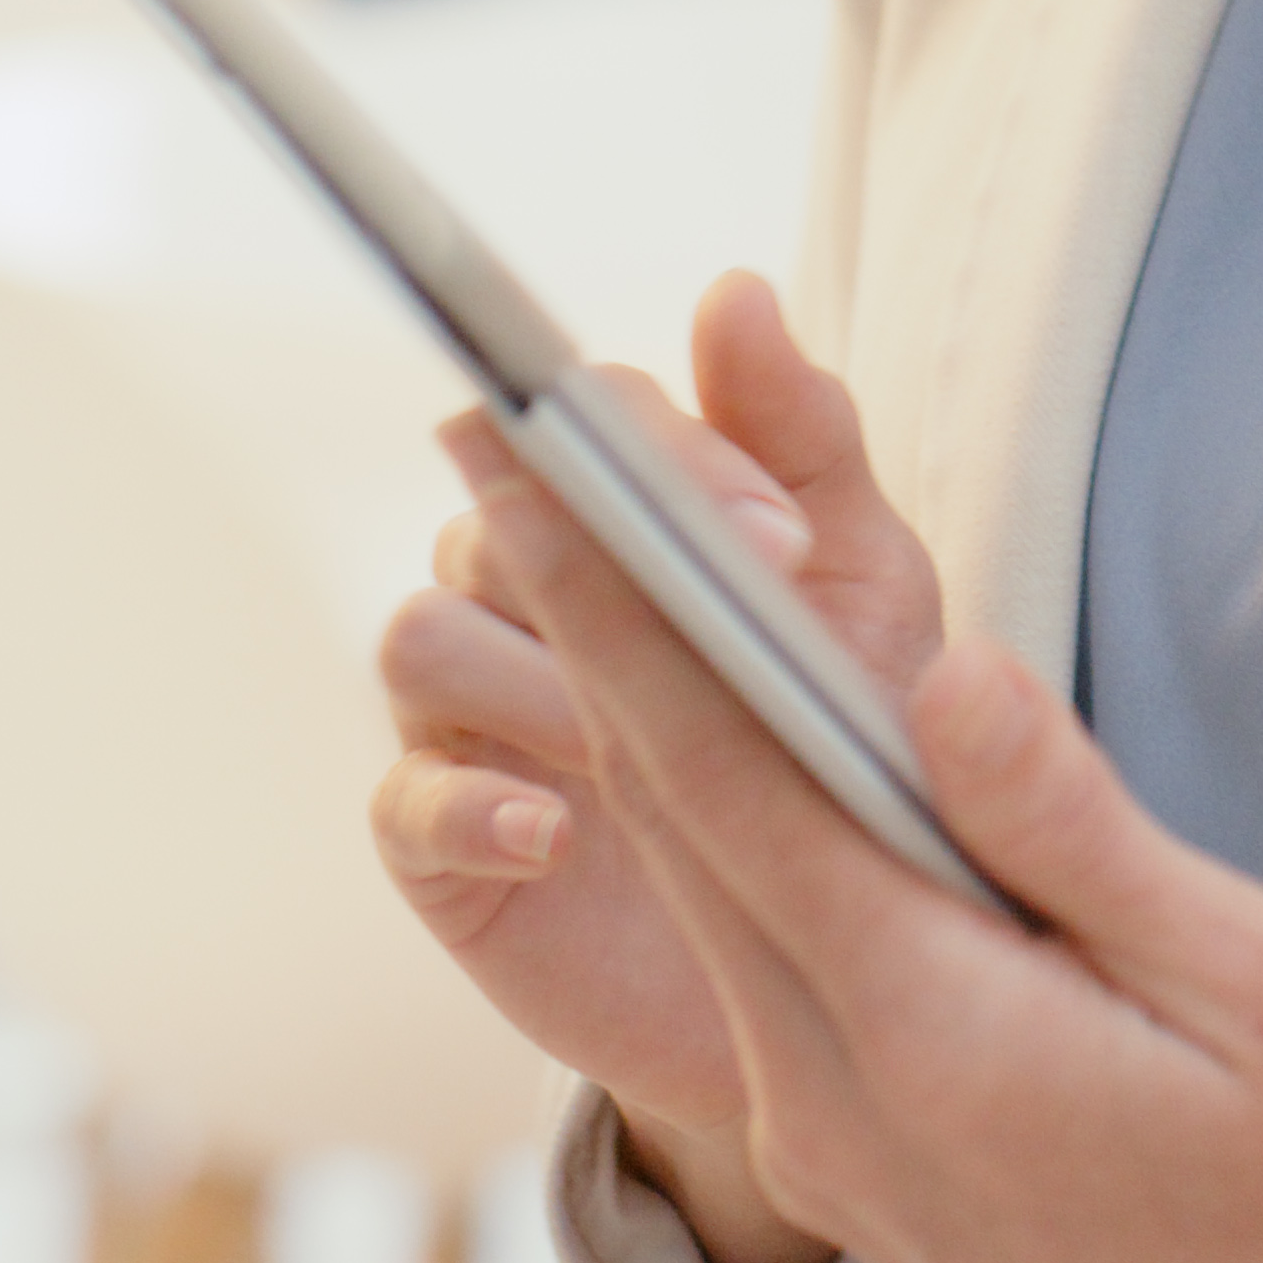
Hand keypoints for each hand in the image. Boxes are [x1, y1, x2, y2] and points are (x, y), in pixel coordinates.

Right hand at [370, 273, 948, 1262]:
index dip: (676, 453)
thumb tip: (734, 290)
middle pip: (496, 511)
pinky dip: (473, 806)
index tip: (782, 532)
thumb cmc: (837, 751)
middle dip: (606, 550)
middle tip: (733, 612)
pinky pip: (403, 799)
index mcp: (620, 519)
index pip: (597, 420)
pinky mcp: (441, 848)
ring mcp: (471, 720)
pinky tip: (557, 831)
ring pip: (425, 635)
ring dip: (533, 681)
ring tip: (634, 739)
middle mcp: (523, 596)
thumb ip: (803, 444)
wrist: (826, 972)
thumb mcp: (859, 599)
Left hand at [464, 405, 1262, 1262]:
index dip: (621, 604)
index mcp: (925, 1028)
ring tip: (575, 540)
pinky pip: (753, 944)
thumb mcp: (1243, 987)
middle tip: (510, 443)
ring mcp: (822, 1128)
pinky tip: (716, 722)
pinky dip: (717, 809)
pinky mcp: (844, 1147)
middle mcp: (828, 1085)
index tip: (542, 463)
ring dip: (635, 705)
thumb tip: (940, 673)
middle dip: (584, 616)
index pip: (727, 773)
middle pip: (673, 810)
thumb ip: (1070, 828)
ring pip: (701, 876)